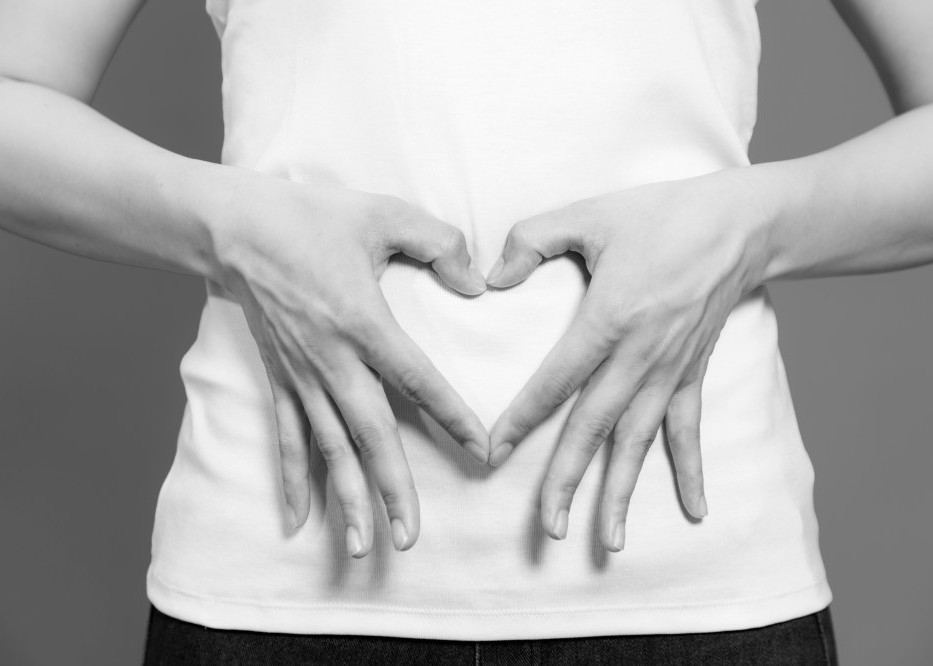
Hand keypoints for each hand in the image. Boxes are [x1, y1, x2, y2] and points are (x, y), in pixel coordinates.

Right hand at [206, 171, 489, 557]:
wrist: (232, 225)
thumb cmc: (310, 216)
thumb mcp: (383, 213)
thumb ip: (438, 243)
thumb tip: (476, 284)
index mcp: (362, 321)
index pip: (417, 380)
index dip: (452, 417)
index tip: (482, 452)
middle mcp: (330, 359)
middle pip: (369, 434)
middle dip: (391, 489)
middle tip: (408, 538)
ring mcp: (300, 374)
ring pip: (328, 447)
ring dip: (346, 499)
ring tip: (364, 546)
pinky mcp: (278, 377)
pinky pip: (287, 436)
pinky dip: (294, 478)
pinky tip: (300, 519)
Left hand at [485, 168, 772, 551]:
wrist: (741, 224)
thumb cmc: (662, 215)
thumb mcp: (590, 213)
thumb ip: (531, 239)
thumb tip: (491, 278)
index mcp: (609, 318)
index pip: (554, 381)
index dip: (521, 419)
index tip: (492, 454)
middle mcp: (640, 355)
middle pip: (595, 428)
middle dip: (568, 481)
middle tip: (548, 529)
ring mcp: (671, 370)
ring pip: (640, 442)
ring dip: (623, 492)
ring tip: (609, 541)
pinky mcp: (693, 372)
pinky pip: (689, 430)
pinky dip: (690, 471)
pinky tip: (695, 512)